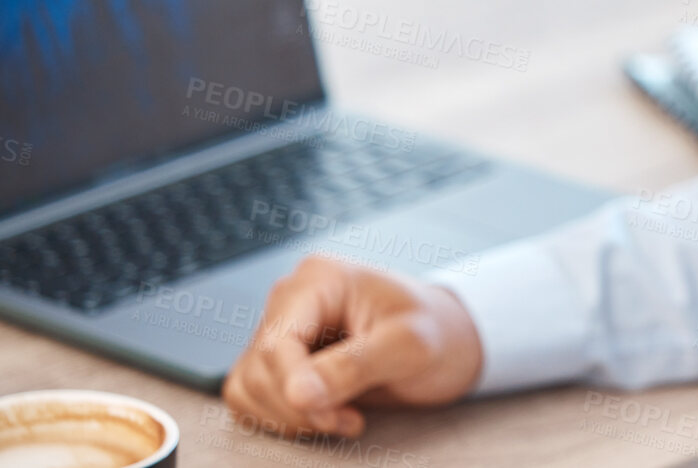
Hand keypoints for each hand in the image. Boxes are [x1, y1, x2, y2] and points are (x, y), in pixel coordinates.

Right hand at [222, 254, 483, 437]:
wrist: (451, 343)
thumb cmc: (438, 334)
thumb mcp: (409, 347)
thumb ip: (354, 366)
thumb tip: (298, 393)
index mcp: (319, 279)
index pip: (276, 342)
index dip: (295, 388)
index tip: (333, 416)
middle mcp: (293, 299)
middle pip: (258, 368)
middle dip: (299, 407)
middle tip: (349, 418)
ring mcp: (283, 329)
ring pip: (247, 386)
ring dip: (290, 417)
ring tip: (344, 417)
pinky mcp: (281, 360)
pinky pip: (251, 397)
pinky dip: (281, 418)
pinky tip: (327, 415)